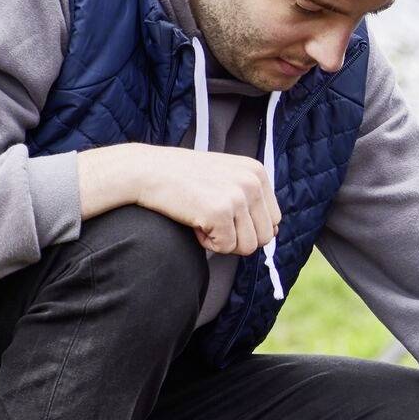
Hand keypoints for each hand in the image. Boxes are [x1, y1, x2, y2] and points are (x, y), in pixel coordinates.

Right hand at [80, 144, 279, 255]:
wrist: (145, 171)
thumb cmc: (182, 179)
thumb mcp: (225, 179)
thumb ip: (250, 200)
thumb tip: (272, 233)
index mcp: (257, 172)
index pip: (273, 220)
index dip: (247, 227)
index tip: (222, 214)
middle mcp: (252, 182)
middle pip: (264, 237)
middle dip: (237, 237)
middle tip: (210, 219)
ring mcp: (238, 196)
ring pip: (247, 246)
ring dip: (222, 241)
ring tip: (201, 217)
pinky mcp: (220, 211)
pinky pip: (225, 248)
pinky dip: (206, 242)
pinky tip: (192, 220)